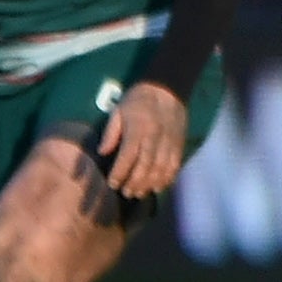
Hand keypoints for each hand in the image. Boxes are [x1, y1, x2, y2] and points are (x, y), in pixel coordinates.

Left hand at [98, 81, 188, 199]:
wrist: (167, 88)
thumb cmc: (137, 100)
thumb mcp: (118, 112)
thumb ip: (110, 133)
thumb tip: (102, 152)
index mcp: (138, 129)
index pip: (128, 156)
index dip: (120, 173)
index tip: (112, 184)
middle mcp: (155, 137)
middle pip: (145, 166)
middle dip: (135, 183)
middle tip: (126, 193)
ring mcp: (169, 141)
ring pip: (161, 169)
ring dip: (150, 184)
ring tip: (140, 193)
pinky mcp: (179, 144)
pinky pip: (175, 165)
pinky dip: (167, 178)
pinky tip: (159, 186)